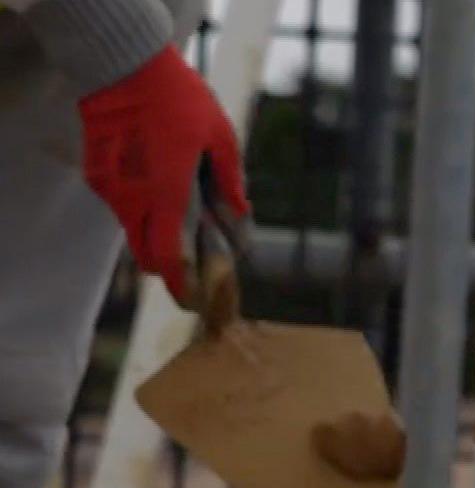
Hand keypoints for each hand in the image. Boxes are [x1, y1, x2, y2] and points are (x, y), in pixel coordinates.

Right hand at [78, 46, 248, 302]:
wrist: (124, 65)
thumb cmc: (179, 98)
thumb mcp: (221, 137)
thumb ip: (231, 182)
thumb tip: (241, 215)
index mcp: (168, 193)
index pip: (171, 259)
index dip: (184, 285)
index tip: (198, 301)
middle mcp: (134, 198)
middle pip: (150, 258)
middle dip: (174, 269)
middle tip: (199, 265)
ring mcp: (111, 188)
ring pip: (135, 234)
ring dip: (160, 237)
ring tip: (192, 217)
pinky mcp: (98, 175)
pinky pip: (124, 207)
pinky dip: (145, 210)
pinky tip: (167, 186)